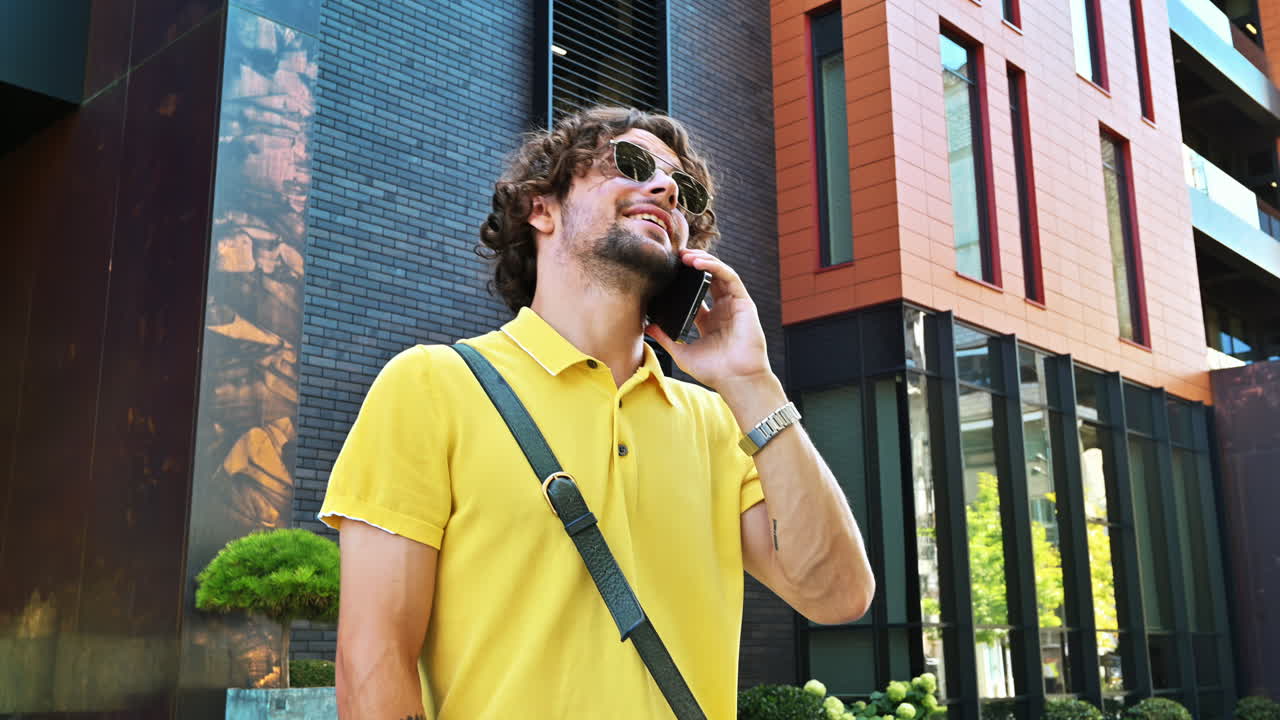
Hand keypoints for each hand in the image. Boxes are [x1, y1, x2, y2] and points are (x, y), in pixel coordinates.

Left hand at [644, 249, 773, 395]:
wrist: (735, 380)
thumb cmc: (714, 372)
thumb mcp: (682, 353)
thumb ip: (666, 338)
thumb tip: (648, 327)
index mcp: (709, 321)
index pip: (697, 292)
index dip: (684, 280)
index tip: (669, 271)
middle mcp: (722, 310)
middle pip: (708, 278)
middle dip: (693, 264)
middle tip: (676, 256)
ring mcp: (734, 305)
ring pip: (720, 273)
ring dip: (703, 260)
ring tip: (685, 256)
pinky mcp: (744, 302)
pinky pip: (730, 277)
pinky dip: (715, 266)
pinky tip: (698, 263)